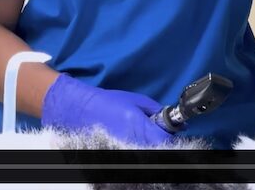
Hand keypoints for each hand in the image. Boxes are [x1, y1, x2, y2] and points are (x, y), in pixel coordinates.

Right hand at [40, 73, 173, 146]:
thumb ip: (155, 110)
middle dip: (162, 142)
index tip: (173, 133)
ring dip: (151, 146)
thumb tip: (171, 119)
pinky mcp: (116, 154)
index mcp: (138, 125)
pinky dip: (139, 149)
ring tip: (145, 136)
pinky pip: (136, 155)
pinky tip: (135, 140)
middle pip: (158, 150)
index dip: (172, 138)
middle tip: (160, 134)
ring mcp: (123, 149)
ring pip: (147, 153)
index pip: (165, 141)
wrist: (81, 110)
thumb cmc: (108, 102)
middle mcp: (132, 140)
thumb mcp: (136, 100)